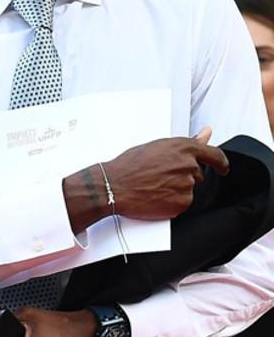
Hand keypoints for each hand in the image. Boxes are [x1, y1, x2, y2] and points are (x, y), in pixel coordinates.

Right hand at [103, 126, 227, 220]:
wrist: (114, 187)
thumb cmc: (129, 166)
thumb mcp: (157, 147)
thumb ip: (187, 143)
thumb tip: (206, 133)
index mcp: (183, 148)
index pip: (214, 155)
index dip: (220, 163)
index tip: (222, 167)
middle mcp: (188, 165)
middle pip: (197, 174)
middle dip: (184, 176)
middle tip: (160, 177)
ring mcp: (186, 185)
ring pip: (189, 189)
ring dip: (176, 189)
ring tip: (154, 186)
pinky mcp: (182, 203)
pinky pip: (183, 203)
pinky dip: (172, 202)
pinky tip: (155, 196)